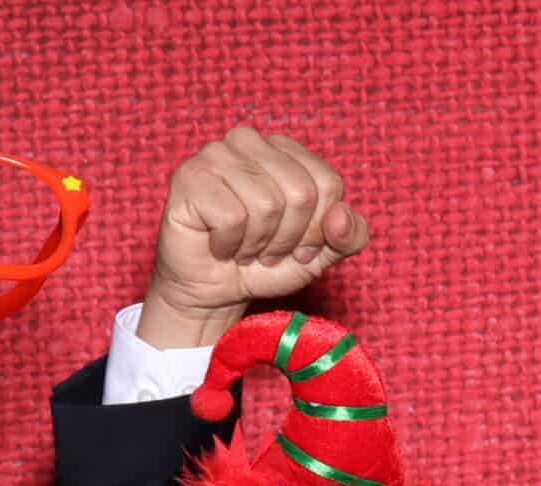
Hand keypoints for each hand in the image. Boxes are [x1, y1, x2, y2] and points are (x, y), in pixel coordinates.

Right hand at [138, 128, 372, 349]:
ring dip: (257, 244)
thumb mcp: (322, 254)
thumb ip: (349, 236)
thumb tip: (342, 216)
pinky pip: (232, 217)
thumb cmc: (266, 263)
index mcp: (287, 149)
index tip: (297, 246)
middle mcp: (250, 141)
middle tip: (266, 250)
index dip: (317, 228)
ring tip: (243, 248)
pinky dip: (230, 244)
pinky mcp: (191, 176)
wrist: (215, 290)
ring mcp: (216, 153)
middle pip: (300, 194)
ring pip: (266, 205)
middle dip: (288, 238)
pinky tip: (218, 244)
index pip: (328, 183)